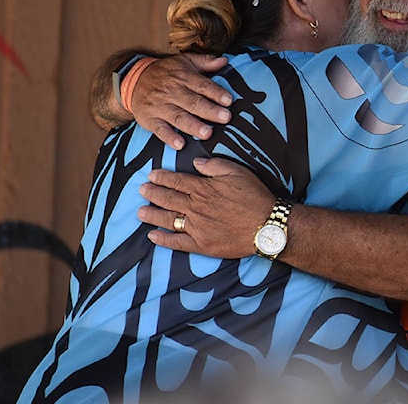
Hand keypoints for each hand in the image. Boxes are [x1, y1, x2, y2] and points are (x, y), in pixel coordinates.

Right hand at [132, 54, 232, 149]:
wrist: (133, 80)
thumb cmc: (166, 73)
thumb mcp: (184, 61)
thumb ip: (205, 62)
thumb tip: (224, 61)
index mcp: (182, 76)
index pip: (202, 85)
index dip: (216, 93)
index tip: (229, 100)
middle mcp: (171, 91)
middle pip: (193, 102)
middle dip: (210, 111)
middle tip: (225, 118)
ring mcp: (159, 106)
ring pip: (179, 117)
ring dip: (193, 126)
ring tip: (207, 133)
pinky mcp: (149, 119)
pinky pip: (160, 129)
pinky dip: (169, 137)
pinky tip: (180, 144)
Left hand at [137, 157, 276, 257]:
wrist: (267, 225)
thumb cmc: (254, 196)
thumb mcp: (237, 171)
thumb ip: (215, 165)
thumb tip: (196, 162)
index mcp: (203, 189)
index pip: (177, 181)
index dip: (162, 178)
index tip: (151, 176)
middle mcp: (196, 207)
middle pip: (168, 199)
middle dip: (153, 194)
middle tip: (142, 191)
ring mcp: (197, 227)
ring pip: (168, 219)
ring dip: (152, 215)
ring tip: (140, 212)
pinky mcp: (202, 245)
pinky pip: (177, 242)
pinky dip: (164, 239)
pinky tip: (152, 236)